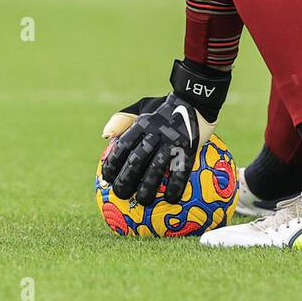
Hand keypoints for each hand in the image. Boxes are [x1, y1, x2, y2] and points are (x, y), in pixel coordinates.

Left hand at [101, 60, 230, 203]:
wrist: (196, 98)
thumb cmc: (165, 107)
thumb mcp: (142, 106)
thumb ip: (122, 120)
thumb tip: (105, 136)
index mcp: (141, 124)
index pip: (122, 147)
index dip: (113, 164)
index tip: (107, 178)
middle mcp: (155, 133)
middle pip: (136, 160)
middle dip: (126, 180)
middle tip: (121, 194)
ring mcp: (172, 141)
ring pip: (156, 168)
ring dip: (148, 187)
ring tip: (143, 202)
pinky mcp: (188, 148)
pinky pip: (181, 170)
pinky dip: (176, 186)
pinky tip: (172, 199)